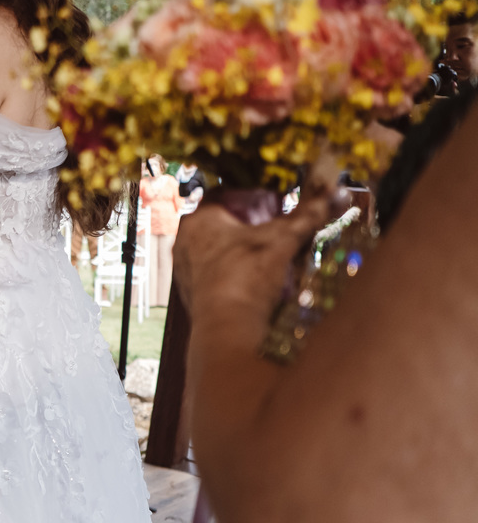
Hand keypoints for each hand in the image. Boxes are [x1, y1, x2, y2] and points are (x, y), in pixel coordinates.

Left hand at [174, 183, 342, 316]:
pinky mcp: (191, 293)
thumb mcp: (283, 239)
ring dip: (243, 248)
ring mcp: (186, 268)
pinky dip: (235, 271)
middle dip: (251, 223)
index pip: (227, 193)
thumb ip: (309, 214)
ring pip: (218, 249)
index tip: (277, 202)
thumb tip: (336, 194)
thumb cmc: (248, 278)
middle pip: (223, 222)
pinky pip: (215, 273)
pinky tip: (256, 278)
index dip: (255, 196)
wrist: (228, 329)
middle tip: (277, 227)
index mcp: (200, 218)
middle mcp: (185, 240)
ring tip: (271, 253)